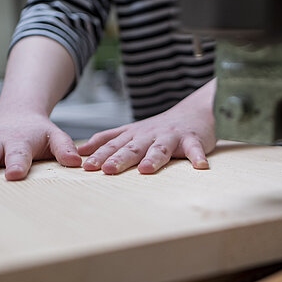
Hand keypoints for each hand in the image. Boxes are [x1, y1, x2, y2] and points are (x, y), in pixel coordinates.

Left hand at [78, 80, 216, 174]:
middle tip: (108, 170)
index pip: (113, 146)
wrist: (194, 112)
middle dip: (120, 158)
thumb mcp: (130, 132)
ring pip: (160, 148)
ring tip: (146, 169)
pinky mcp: (192, 139)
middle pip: (133, 148)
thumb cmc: (158, 128)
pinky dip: (197, 156)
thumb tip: (81, 151)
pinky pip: (195, 149)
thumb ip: (107, 140)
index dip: (100, 156)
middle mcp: (149, 135)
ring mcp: (171, 136)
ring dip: (153, 158)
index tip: (86, 167)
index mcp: (133, 135)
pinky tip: (200, 166)